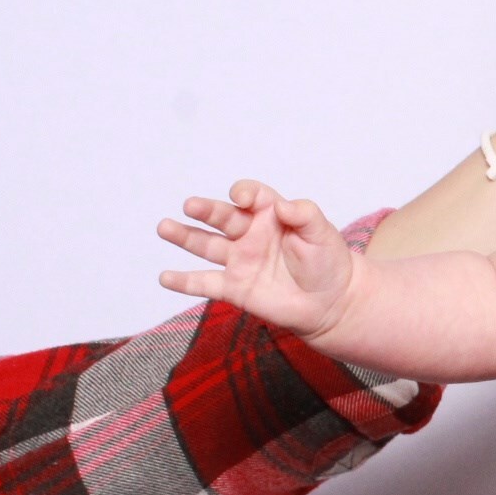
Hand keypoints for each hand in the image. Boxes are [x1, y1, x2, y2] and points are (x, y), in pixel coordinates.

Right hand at [156, 181, 356, 334]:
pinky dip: (184, 281)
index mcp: (271, 215)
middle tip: (190, 205)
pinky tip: (165, 277)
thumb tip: (285, 205)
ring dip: (184, 236)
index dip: (244, 193)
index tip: (240, 197)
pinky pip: (205, 283)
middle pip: (222, 217)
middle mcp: (249, 234)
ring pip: (206, 245)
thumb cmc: (327, 261)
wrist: (330, 301)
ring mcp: (239, 260)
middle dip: (206, 210)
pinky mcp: (234, 287)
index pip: (252, 196)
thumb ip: (306, 215)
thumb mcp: (322, 234)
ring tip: (164, 227)